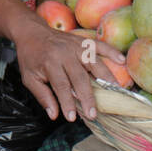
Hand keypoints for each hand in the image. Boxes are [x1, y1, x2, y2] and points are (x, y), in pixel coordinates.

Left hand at [10, 16, 126, 121]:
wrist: (32, 32)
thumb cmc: (31, 58)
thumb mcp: (29, 78)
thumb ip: (42, 96)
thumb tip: (54, 115)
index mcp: (50, 62)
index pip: (61, 86)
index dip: (67, 103)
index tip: (72, 118)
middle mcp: (65, 53)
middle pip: (80, 77)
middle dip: (87, 97)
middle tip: (93, 114)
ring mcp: (76, 46)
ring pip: (94, 63)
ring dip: (105, 79)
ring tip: (115, 93)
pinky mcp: (83, 41)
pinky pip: (100, 45)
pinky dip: (112, 52)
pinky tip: (122, 61)